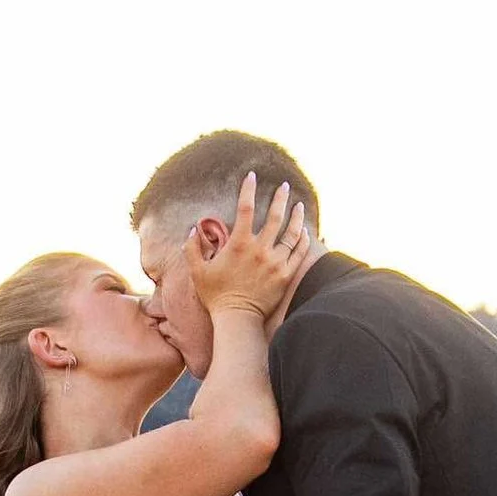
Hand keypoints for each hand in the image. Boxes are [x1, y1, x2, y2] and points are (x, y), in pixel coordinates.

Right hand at [188, 174, 312, 322]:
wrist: (237, 319)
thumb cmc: (215, 295)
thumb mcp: (197, 271)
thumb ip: (192, 248)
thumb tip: (193, 229)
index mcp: (239, 244)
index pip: (245, 208)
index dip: (248, 189)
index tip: (251, 176)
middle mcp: (260, 250)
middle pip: (274, 216)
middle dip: (279, 198)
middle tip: (283, 186)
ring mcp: (275, 262)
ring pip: (291, 233)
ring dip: (296, 216)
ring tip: (298, 205)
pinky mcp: (285, 275)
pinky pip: (298, 253)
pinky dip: (302, 240)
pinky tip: (304, 231)